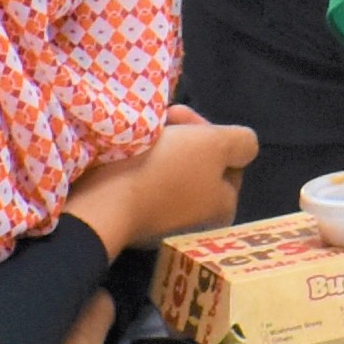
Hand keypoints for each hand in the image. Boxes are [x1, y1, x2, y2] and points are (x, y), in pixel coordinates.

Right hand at [69, 105, 257, 252]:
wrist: (102, 204)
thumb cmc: (164, 170)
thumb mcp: (216, 145)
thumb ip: (242, 142)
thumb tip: (241, 147)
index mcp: (224, 209)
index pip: (226, 158)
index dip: (206, 129)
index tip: (179, 115)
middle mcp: (199, 225)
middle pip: (197, 165)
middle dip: (182, 138)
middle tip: (160, 121)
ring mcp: (164, 228)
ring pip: (169, 174)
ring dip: (160, 150)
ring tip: (142, 135)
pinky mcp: (132, 225)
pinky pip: (143, 187)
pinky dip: (138, 169)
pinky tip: (125, 156)